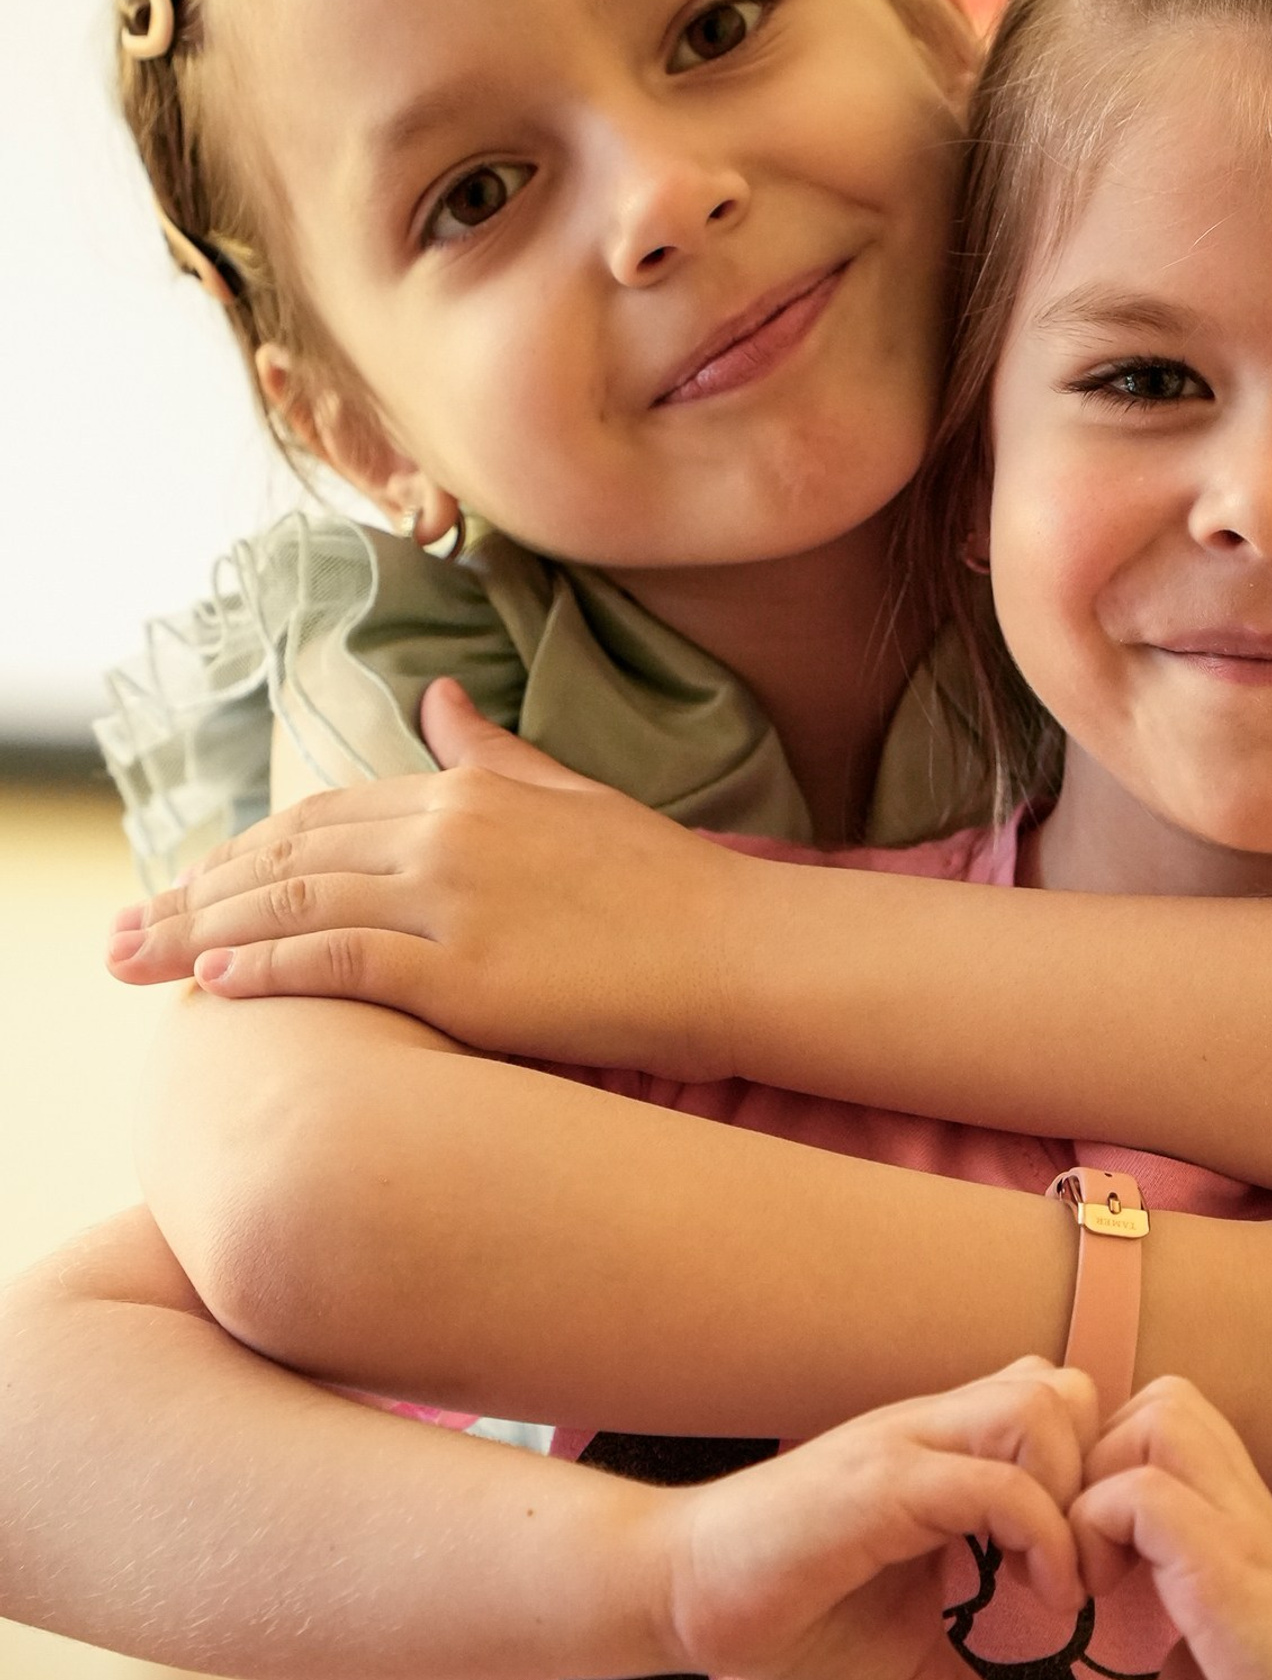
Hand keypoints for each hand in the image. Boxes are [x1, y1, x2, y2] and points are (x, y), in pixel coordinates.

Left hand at [105, 680, 751, 1077]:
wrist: (742, 949)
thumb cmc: (670, 886)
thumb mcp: (575, 799)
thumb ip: (494, 753)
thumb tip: (435, 698)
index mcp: (471, 792)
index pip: (324, 815)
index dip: (245, 850)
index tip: (191, 882)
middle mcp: (447, 834)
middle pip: (286, 857)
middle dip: (194, 891)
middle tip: (121, 930)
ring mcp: (452, 902)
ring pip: (295, 905)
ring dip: (201, 932)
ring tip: (135, 960)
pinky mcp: (464, 973)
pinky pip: (337, 963)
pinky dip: (267, 968)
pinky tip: (214, 982)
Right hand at [654, 1360, 1097, 1679]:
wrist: (682, 1591)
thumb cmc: (786, 1608)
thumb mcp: (902, 1658)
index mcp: (946, 1453)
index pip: (1060, 1404)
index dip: (1096, 1477)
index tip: (1093, 1568)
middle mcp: (935, 1429)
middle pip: (1066, 1388)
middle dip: (1100, 1475)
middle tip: (1092, 1568)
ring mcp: (908, 1445)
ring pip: (1041, 1406)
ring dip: (1073, 1496)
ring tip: (1062, 1582)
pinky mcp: (882, 1481)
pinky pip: (993, 1480)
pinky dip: (1037, 1535)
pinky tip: (1032, 1599)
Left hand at [1028, 1377, 1271, 1679]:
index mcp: (1229, 1528)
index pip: (1160, 1426)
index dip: (1101, 1467)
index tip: (1073, 1553)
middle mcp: (1241, 1508)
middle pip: (1165, 1397)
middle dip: (1101, 1454)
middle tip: (1075, 1545)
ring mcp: (1242, 1526)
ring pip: (1160, 1412)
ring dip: (1100, 1476)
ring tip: (1090, 1568)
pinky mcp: (1233, 1562)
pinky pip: (1143, 1488)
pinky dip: (1097, 1528)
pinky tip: (1098, 1600)